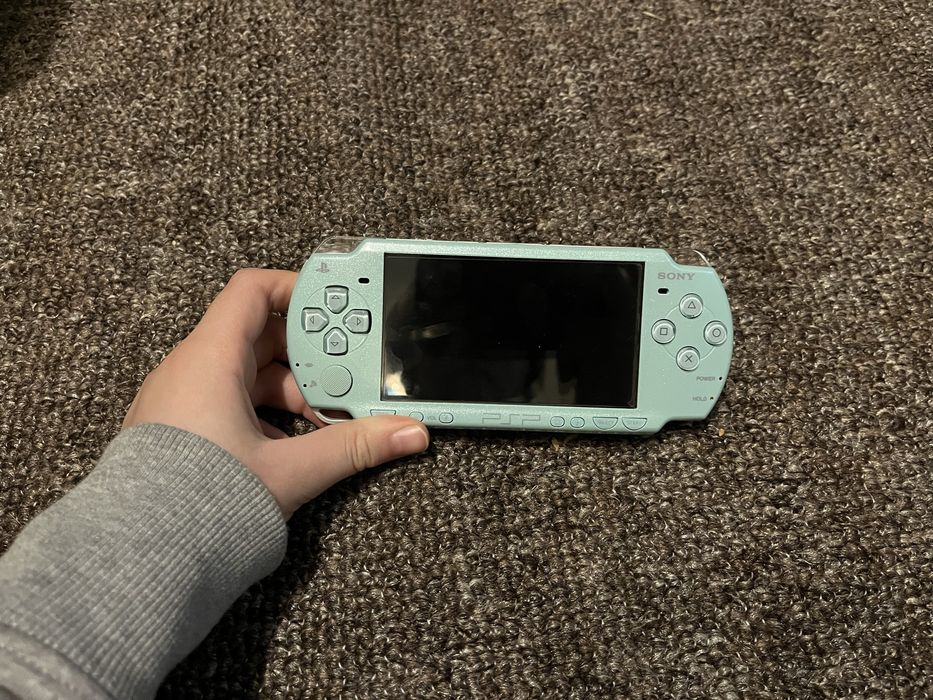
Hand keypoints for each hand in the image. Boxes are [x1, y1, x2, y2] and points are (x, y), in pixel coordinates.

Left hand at [122, 269, 429, 517]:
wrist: (136, 559)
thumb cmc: (195, 505)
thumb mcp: (289, 471)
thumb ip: (353, 447)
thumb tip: (406, 433)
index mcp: (210, 361)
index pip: (254, 291)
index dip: (298, 289)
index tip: (339, 305)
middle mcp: (190, 372)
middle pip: (262, 337)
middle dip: (310, 355)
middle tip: (348, 375)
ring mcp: (183, 401)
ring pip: (249, 374)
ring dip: (293, 391)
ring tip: (327, 420)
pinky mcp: (182, 430)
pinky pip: (231, 402)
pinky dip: (267, 413)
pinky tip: (293, 443)